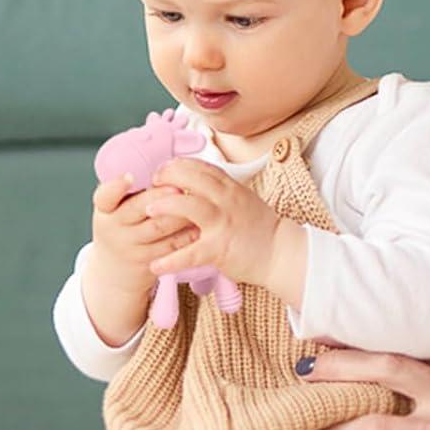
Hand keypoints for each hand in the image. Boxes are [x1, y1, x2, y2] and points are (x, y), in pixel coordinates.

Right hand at [89, 172, 200, 295]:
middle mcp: (114, 227)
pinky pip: (172, 245)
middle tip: (180, 186)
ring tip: (199, 199)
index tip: (129, 176)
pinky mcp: (148, 261)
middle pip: (139, 208)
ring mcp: (130, 246)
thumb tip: (170, 161)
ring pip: (160, 227)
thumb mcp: (119, 205)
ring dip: (182, 213)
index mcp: (105, 208)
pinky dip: (188, 233)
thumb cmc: (125, 223)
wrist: (116, 266)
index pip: (105, 196)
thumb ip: (135, 188)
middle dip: (161, 196)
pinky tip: (202, 222)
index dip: (116, 186)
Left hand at [144, 158, 285, 289]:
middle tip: (152, 183)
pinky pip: (190, 253)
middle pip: (192, 178)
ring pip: (190, 206)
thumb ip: (221, 190)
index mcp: (231, 188)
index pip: (201, 166)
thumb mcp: (243, 199)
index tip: (163, 168)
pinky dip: (170, 260)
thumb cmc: (260, 228)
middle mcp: (227, 200)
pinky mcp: (219, 249)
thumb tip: (197, 182)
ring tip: (148, 210)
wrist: (281, 253)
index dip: (178, 164)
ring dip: (166, 206)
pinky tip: (155, 265)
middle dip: (168, 176)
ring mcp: (223, 223)